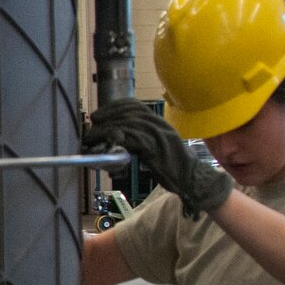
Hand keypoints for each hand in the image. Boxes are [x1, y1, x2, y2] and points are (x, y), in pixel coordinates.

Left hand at [85, 99, 232, 217]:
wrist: (191, 179)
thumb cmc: (171, 166)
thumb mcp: (155, 147)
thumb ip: (139, 139)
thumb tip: (116, 138)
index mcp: (159, 123)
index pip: (135, 105)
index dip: (115, 106)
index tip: (100, 113)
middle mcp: (160, 125)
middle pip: (130, 111)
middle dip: (108, 114)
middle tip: (93, 121)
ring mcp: (159, 136)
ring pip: (129, 123)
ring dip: (107, 128)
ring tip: (92, 135)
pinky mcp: (156, 148)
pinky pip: (133, 138)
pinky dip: (117, 137)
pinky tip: (107, 141)